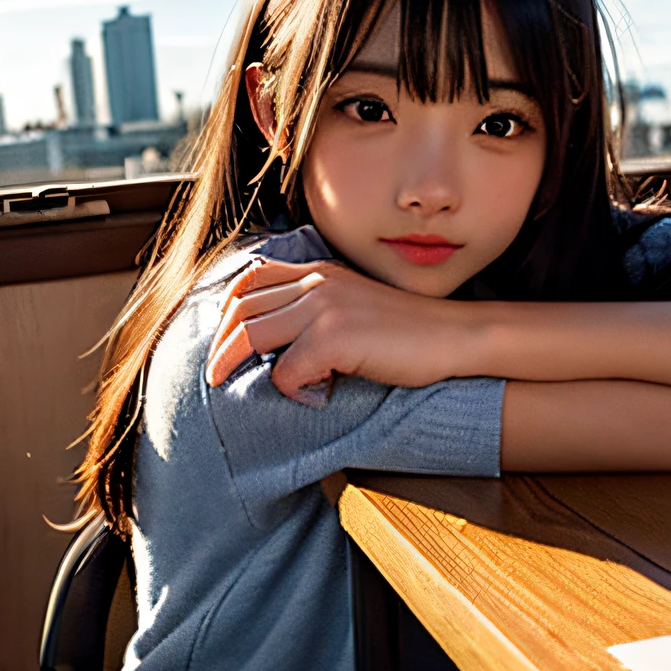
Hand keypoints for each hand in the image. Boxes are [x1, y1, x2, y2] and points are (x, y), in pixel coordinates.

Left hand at [206, 257, 474, 398]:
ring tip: (231, 386)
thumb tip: (277, 342)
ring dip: (237, 365)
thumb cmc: (410, 332)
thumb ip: (319, 309)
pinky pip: (285, 371)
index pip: (251, 279)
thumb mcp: (356, 305)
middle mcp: (316, 283)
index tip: (223, 339)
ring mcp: (324, 308)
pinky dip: (289, 390)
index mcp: (319, 272)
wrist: (455, 337)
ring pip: (251, 336)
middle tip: (215, 373)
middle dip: (220, 343)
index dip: (228, 310)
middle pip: (241, 308)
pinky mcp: (333, 339)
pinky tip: (312, 397)